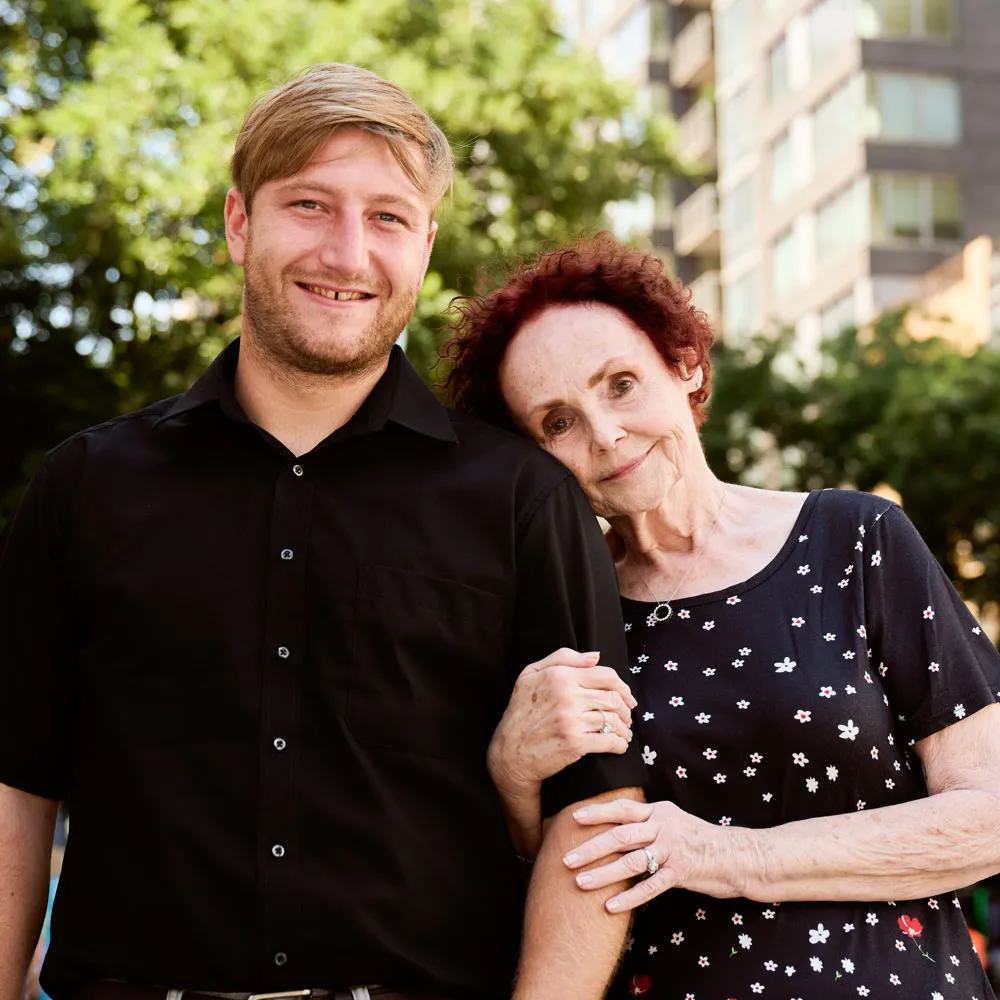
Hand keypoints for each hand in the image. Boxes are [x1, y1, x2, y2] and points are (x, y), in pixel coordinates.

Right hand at [487, 648, 636, 798]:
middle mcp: (567, 695)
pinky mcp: (575, 743)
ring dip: (624, 728)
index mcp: (559, 676)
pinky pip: (609, 741)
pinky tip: (620, 745)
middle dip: (625, 708)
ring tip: (624, 732)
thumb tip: (596, 656)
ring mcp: (571, 720)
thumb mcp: (531, 674)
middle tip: (627, 717)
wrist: (509, 752)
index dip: (622, 687)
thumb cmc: (520, 711)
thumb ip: (563, 658)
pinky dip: (620, 744)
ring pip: (613, 720)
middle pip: (613, 698)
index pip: (606, 676)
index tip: (627, 697)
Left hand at [562, 798, 729, 911]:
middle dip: (591, 847)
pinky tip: (610, 906)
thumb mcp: (674, 821)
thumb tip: (616, 827)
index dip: (598, 812)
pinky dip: (629, 897)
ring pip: (631, 861)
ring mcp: (673, 849)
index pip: (623, 809)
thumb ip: (648, 823)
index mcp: (659, 811)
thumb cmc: (700, 840)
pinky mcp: (681, 873)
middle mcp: (663, 826)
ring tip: (580, 883)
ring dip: (603, 873)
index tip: (573, 817)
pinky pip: (650, 887)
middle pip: (620, 835)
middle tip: (566, 858)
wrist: (737, 855)